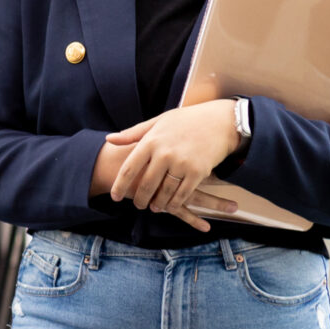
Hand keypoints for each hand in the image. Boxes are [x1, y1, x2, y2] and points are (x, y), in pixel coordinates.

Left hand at [107, 102, 240, 226]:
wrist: (220, 121)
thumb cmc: (186, 120)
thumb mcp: (158, 121)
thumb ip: (133, 133)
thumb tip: (109, 139)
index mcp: (152, 140)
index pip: (129, 168)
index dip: (120, 185)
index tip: (114, 197)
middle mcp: (164, 153)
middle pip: (146, 185)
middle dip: (139, 199)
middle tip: (137, 205)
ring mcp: (181, 163)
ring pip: (164, 192)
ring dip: (157, 204)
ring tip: (154, 208)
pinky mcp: (197, 172)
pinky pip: (182, 194)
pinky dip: (174, 203)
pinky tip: (170, 206)